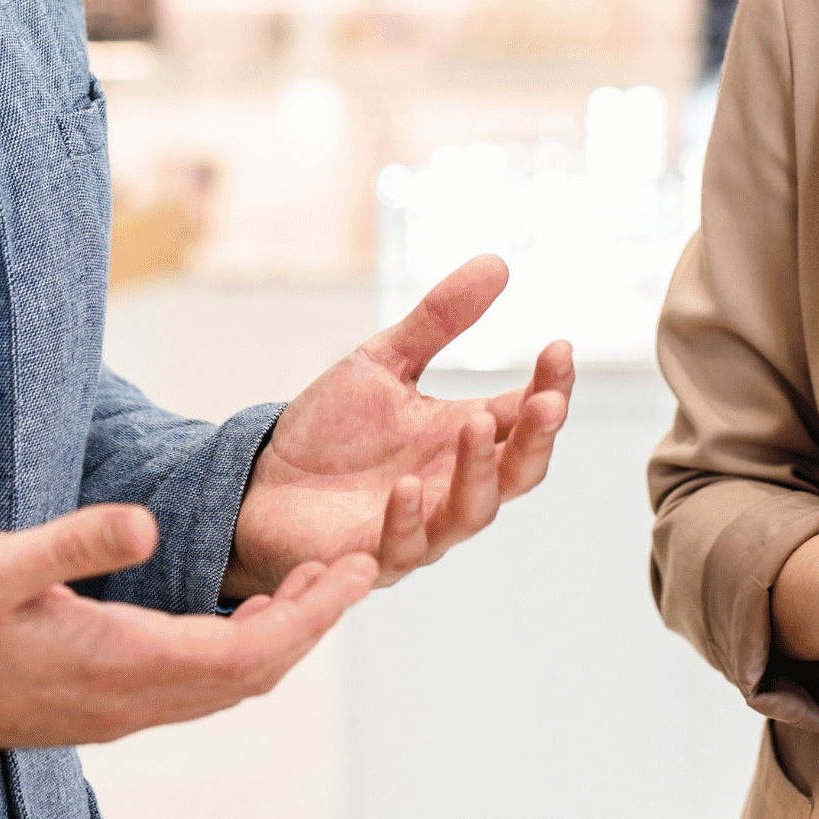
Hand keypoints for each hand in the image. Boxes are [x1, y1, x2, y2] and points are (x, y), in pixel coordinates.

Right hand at [0, 502, 374, 752]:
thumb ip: (75, 542)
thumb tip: (147, 520)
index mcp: (117, 663)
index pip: (248, 652)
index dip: (311, 614)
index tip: (356, 572)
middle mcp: (127, 700)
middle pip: (250, 675)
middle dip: (309, 623)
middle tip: (354, 570)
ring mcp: (112, 710)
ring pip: (222, 686)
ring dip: (274, 640)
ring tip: (311, 586)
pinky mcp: (95, 707)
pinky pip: (188, 688)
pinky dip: (232, 653)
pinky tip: (235, 620)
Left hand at [223, 255, 573, 599]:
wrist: (259, 483)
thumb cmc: (330, 431)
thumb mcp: (384, 361)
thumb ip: (438, 320)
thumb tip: (498, 263)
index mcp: (463, 436)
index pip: (526, 415)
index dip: (551, 386)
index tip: (560, 347)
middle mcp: (454, 485)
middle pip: (520, 471)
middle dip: (538, 438)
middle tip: (546, 402)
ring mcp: (421, 525)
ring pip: (473, 512)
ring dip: (481, 473)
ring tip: (477, 426)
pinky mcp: (373, 555)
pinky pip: (403, 547)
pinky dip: (408, 520)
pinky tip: (405, 486)